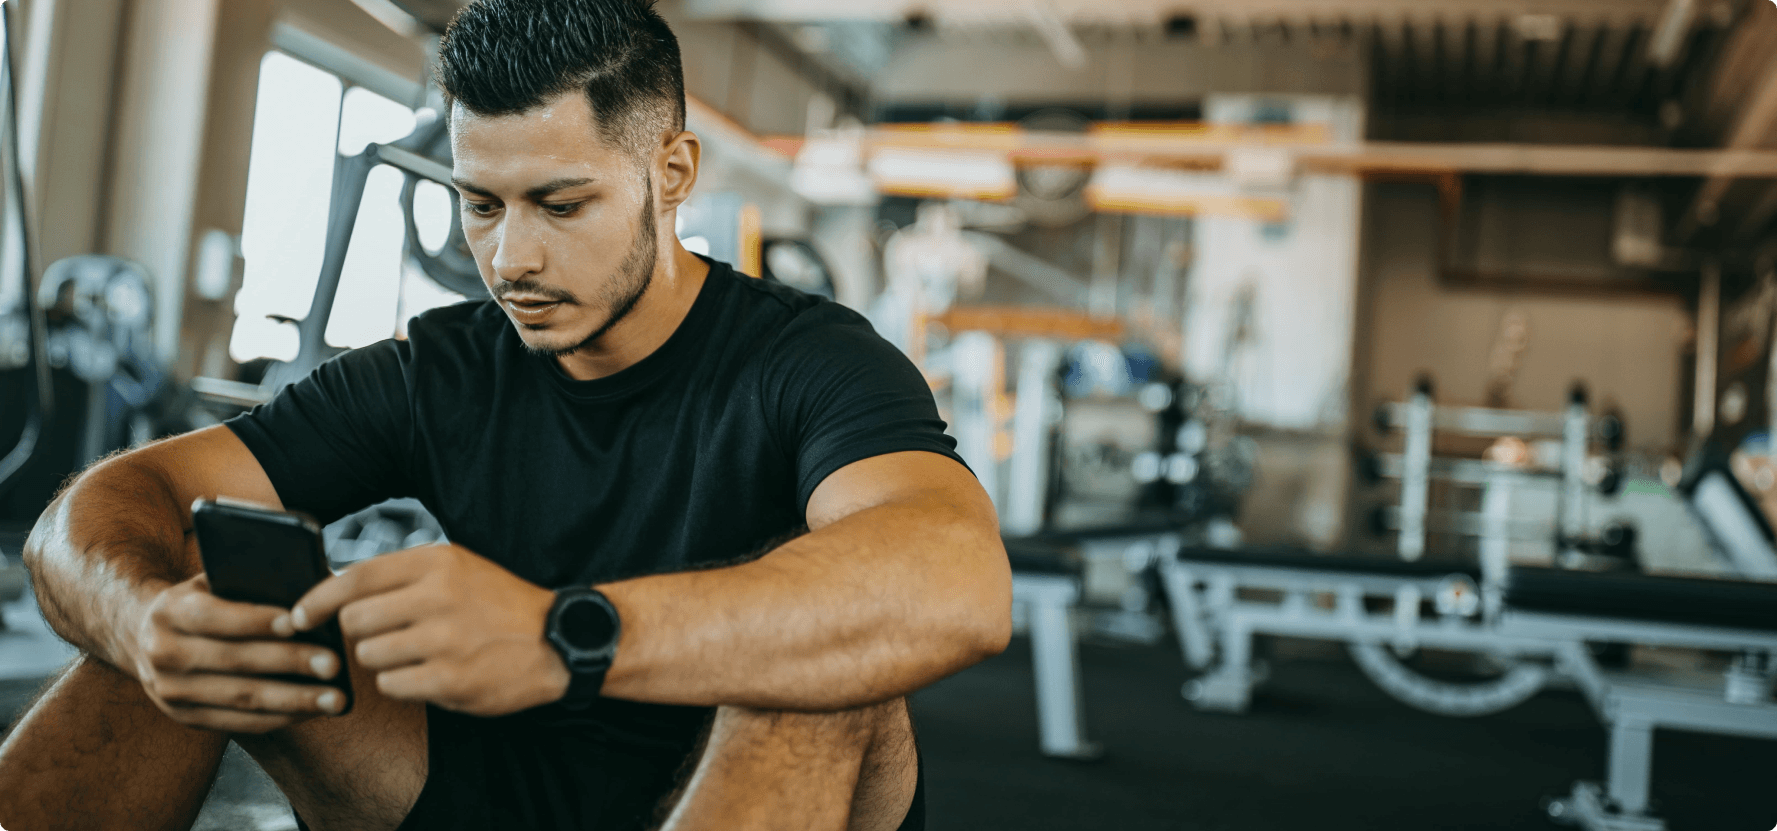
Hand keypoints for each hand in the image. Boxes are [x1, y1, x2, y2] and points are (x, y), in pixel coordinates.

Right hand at [131, 574, 345, 732]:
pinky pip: (239, 723)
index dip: (255, 620)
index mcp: (170, 611)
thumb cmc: (201, 601)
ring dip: (293, 700)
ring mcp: (170, 691)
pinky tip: (312, 711)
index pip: (214, 616)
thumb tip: (310, 590)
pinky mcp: (185, 718)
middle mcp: (164, 653)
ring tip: (334, 698)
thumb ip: (247, 583)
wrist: (145, 636)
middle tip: (334, 664)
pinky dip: (280, 718)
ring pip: (240, 698)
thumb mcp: (211, 583)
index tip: (297, 622)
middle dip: (289, 663)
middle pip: (234, 660)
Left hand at [289, 543, 568, 715]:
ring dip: (382, 659)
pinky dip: (402, 683)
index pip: (354, 578)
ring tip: (415, 654)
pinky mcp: (450, 681)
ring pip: (369, 654)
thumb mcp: (457, 568)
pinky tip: (429, 673)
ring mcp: (444, 641)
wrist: (557, 641)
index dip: (316, 599)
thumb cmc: (499, 604)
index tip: (298, 615)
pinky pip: (391, 685)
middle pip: (354, 620)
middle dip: (360, 632)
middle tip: (385, 635)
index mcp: (437, 562)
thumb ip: (402, 575)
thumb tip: (334, 591)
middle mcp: (438, 597)